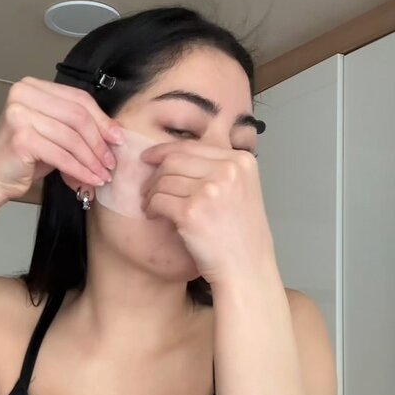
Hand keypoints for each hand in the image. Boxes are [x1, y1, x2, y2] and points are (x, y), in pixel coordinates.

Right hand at [0, 77, 122, 201]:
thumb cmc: (23, 157)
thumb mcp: (53, 134)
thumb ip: (77, 125)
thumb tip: (114, 131)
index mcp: (32, 87)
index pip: (77, 98)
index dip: (102, 119)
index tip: (117, 138)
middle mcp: (23, 95)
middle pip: (77, 116)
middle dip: (99, 142)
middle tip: (111, 161)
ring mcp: (19, 114)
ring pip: (71, 137)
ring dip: (91, 159)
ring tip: (102, 174)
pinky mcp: (21, 138)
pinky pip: (62, 155)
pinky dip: (79, 170)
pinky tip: (90, 179)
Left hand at [139, 140, 276, 285]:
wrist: (246, 268)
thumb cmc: (241, 234)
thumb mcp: (243, 188)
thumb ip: (223, 162)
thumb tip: (210, 126)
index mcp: (241, 161)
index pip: (192, 146)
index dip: (164, 151)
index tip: (149, 158)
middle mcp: (228, 170)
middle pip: (174, 160)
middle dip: (155, 175)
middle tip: (148, 190)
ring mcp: (210, 190)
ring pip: (163, 180)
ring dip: (151, 193)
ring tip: (152, 206)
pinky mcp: (191, 212)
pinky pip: (158, 199)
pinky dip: (151, 207)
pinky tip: (154, 216)